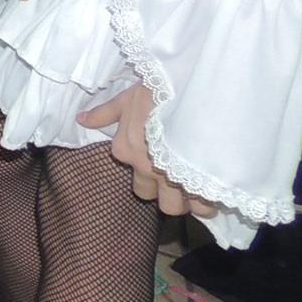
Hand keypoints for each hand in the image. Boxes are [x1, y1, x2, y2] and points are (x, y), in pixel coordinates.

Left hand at [78, 87, 218, 218]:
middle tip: (185, 180)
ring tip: (204, 187)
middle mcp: (147, 170)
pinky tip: (219, 188)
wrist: (190, 94)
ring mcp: (174, 178)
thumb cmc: (156, 94)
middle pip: (161, 202)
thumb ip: (105, 113)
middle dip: (172, 195)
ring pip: (182, 207)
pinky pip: (205, 205)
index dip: (154, 179)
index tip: (166, 168)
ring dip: (194, 200)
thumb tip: (81, 120)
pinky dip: (212, 200)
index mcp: (126, 152)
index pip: (138, 184)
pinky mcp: (201, 181)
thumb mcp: (127, 98)